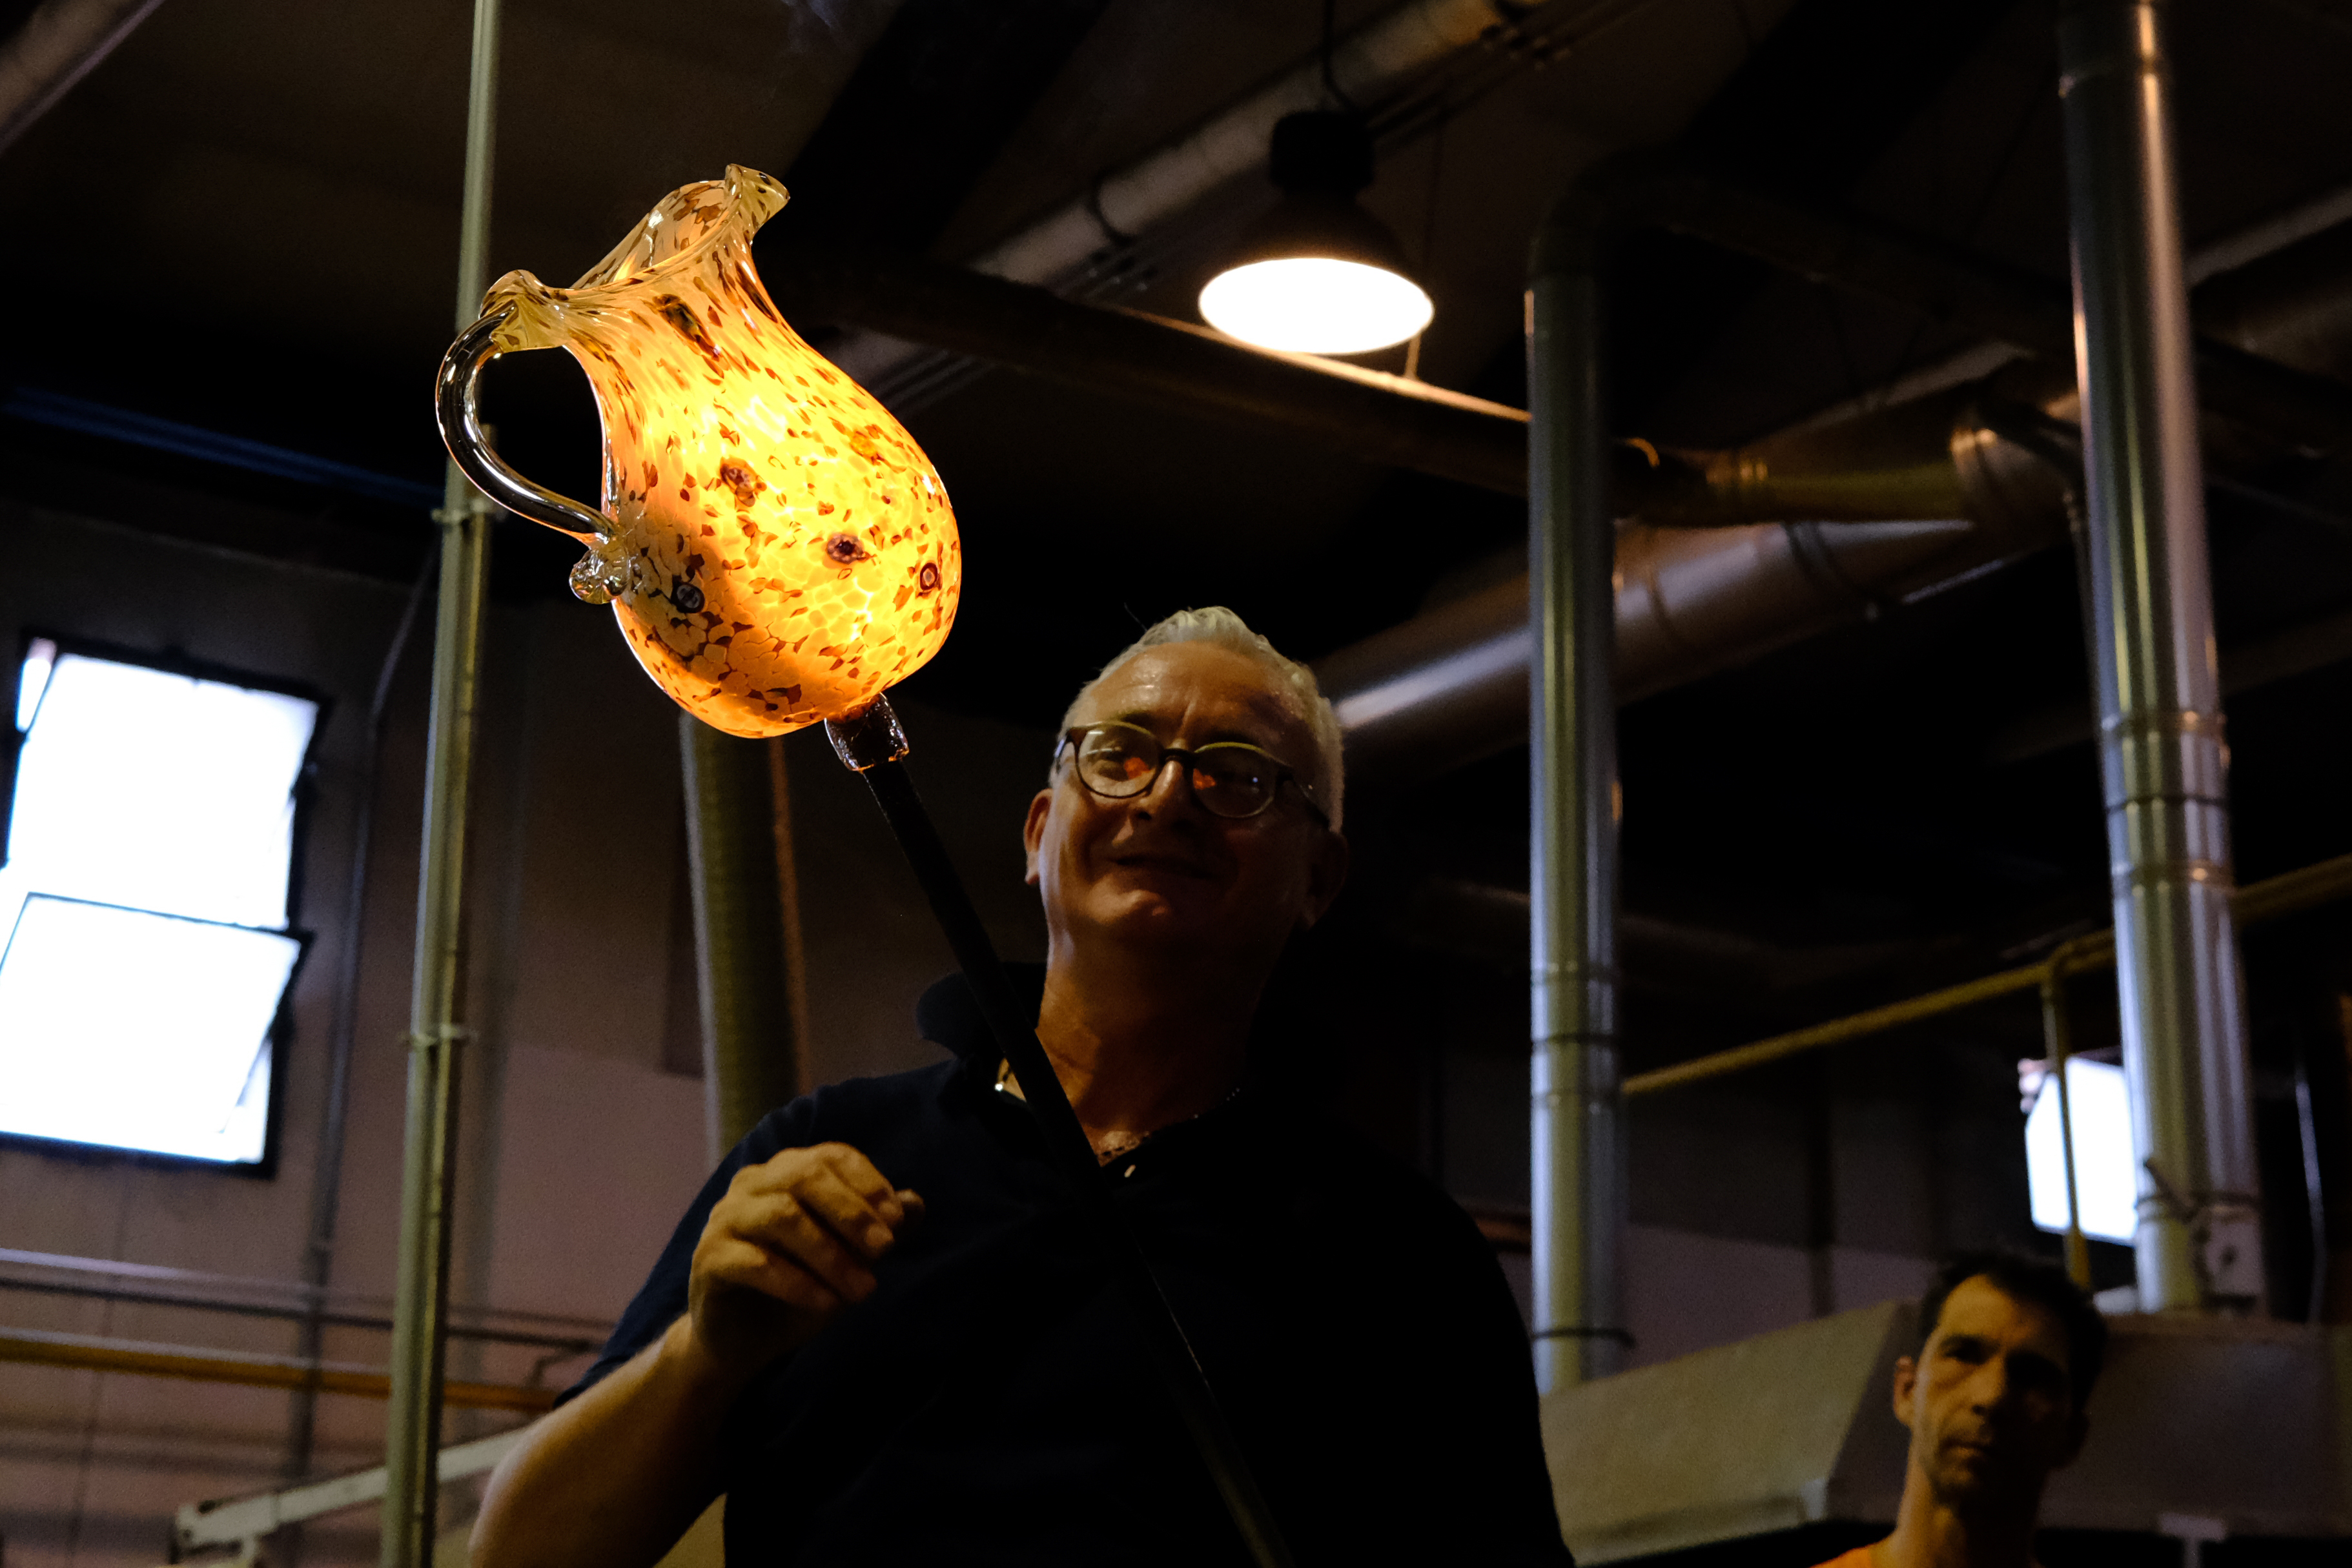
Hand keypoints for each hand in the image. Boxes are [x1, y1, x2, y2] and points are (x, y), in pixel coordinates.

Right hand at [682, 1142, 923, 1378]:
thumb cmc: (800, 1289)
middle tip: (886, 1250)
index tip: (897, 1219)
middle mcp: (751, 1184)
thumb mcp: (849, 1259)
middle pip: (805, 1176)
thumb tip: (915, 1202)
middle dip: (852, 1212)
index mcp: (785, 1172)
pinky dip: (798, 1283)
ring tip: (864, 1290)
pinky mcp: (708, 1258)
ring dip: (831, 1255)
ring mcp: (724, 1218)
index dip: (867, 1182)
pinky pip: (756, 1262)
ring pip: (783, 1217)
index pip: (830, 1156)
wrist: (742, 1343)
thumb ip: (878, 1229)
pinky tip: (827, 1305)